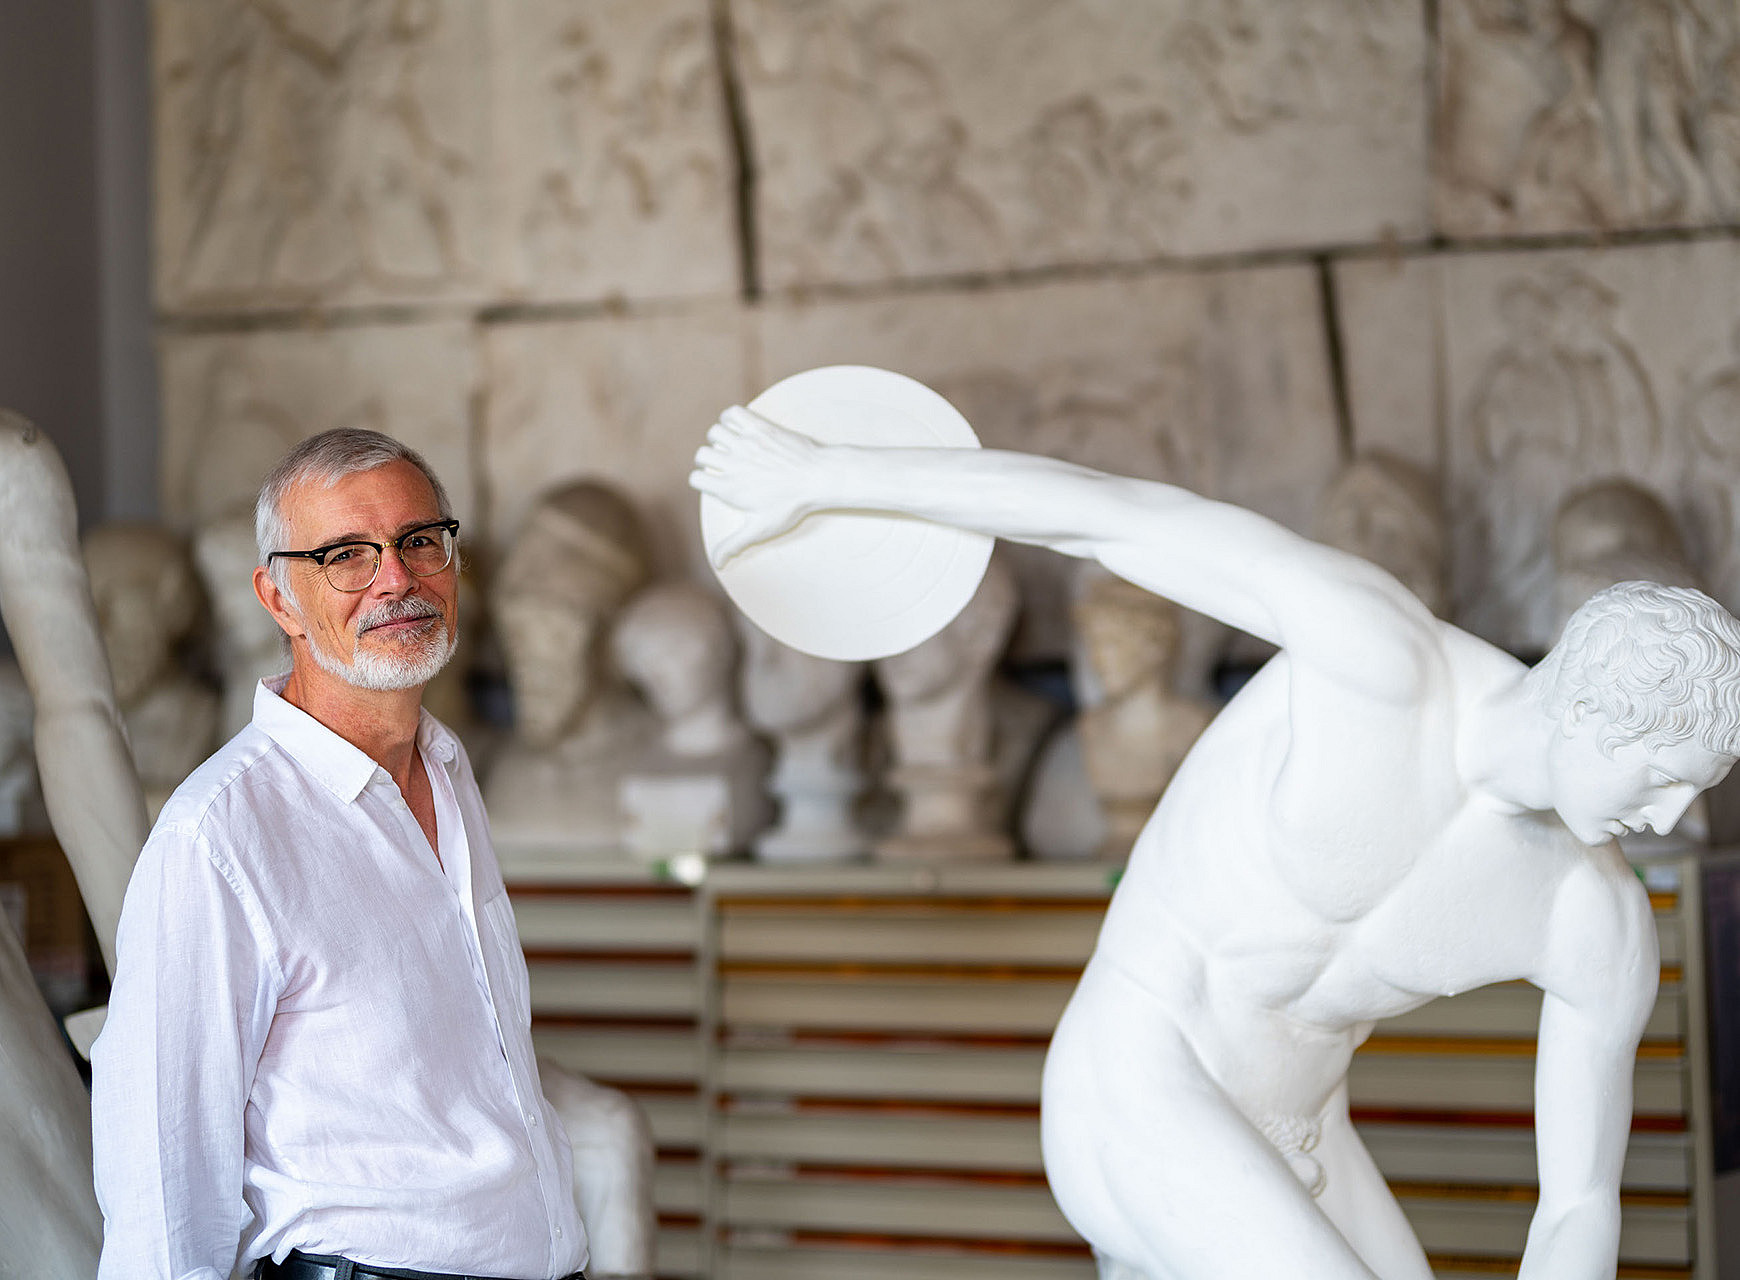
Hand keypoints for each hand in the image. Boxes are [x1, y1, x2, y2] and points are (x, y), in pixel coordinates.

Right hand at [690, 406, 827, 566]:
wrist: (819, 477)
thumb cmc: (791, 505)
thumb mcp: (762, 528)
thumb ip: (735, 542)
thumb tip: (717, 563)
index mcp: (730, 488)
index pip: (696, 478)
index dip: (703, 480)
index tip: (716, 482)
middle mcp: (734, 463)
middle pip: (702, 454)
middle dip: (709, 459)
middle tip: (727, 465)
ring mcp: (746, 443)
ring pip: (715, 433)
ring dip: (719, 438)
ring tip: (732, 446)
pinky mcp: (759, 426)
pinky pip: (733, 413)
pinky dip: (731, 417)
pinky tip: (739, 427)